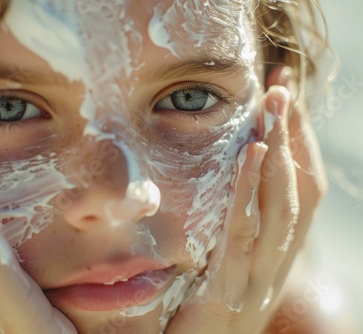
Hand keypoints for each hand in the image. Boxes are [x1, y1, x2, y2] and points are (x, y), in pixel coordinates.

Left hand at [165, 77, 325, 332]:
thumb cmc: (203, 313)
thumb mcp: (225, 267)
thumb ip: (233, 231)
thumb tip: (227, 185)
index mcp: (278, 255)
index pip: (301, 190)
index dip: (299, 144)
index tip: (287, 99)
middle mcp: (279, 263)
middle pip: (299, 190)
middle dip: (294, 136)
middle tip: (282, 87)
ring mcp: (260, 277)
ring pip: (283, 207)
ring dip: (281, 154)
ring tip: (273, 108)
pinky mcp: (232, 287)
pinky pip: (246, 232)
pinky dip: (250, 191)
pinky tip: (251, 155)